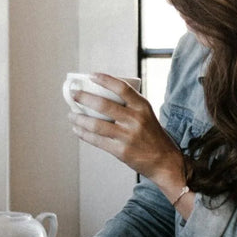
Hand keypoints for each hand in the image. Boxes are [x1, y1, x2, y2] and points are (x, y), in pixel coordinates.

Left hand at [68, 73, 183, 190]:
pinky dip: (84, 134)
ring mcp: (127, 136)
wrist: (165, 161)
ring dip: (79, 118)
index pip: (122, 87)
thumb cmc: (152, 135)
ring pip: (96, 124)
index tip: (90, 75)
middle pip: (104, 105)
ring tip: (71, 114)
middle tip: (73, 94)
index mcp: (142, 106)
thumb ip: (129, 105)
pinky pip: (97, 140)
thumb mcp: (146, 114)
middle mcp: (135, 119)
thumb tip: (100, 94)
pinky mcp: (121, 151)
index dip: (105, 79)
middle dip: (84, 98)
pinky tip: (77, 129)